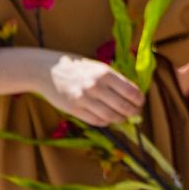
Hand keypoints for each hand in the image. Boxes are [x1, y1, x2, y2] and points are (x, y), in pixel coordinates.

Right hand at [29, 51, 143, 125]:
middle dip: (133, 112)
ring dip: (120, 119)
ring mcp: (84, 99)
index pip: (130, 91)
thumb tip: (132, 95)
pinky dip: (106, 122)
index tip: (140, 102)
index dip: (139, 100)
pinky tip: (108, 119)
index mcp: (105, 73)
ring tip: (122, 118)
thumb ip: (113, 80)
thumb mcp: (98, 67)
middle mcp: (96, 86)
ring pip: (111, 116)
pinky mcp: (74, 109)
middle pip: (123, 106)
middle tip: (135, 113)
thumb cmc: (76, 67)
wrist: (47, 70)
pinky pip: (96, 121)